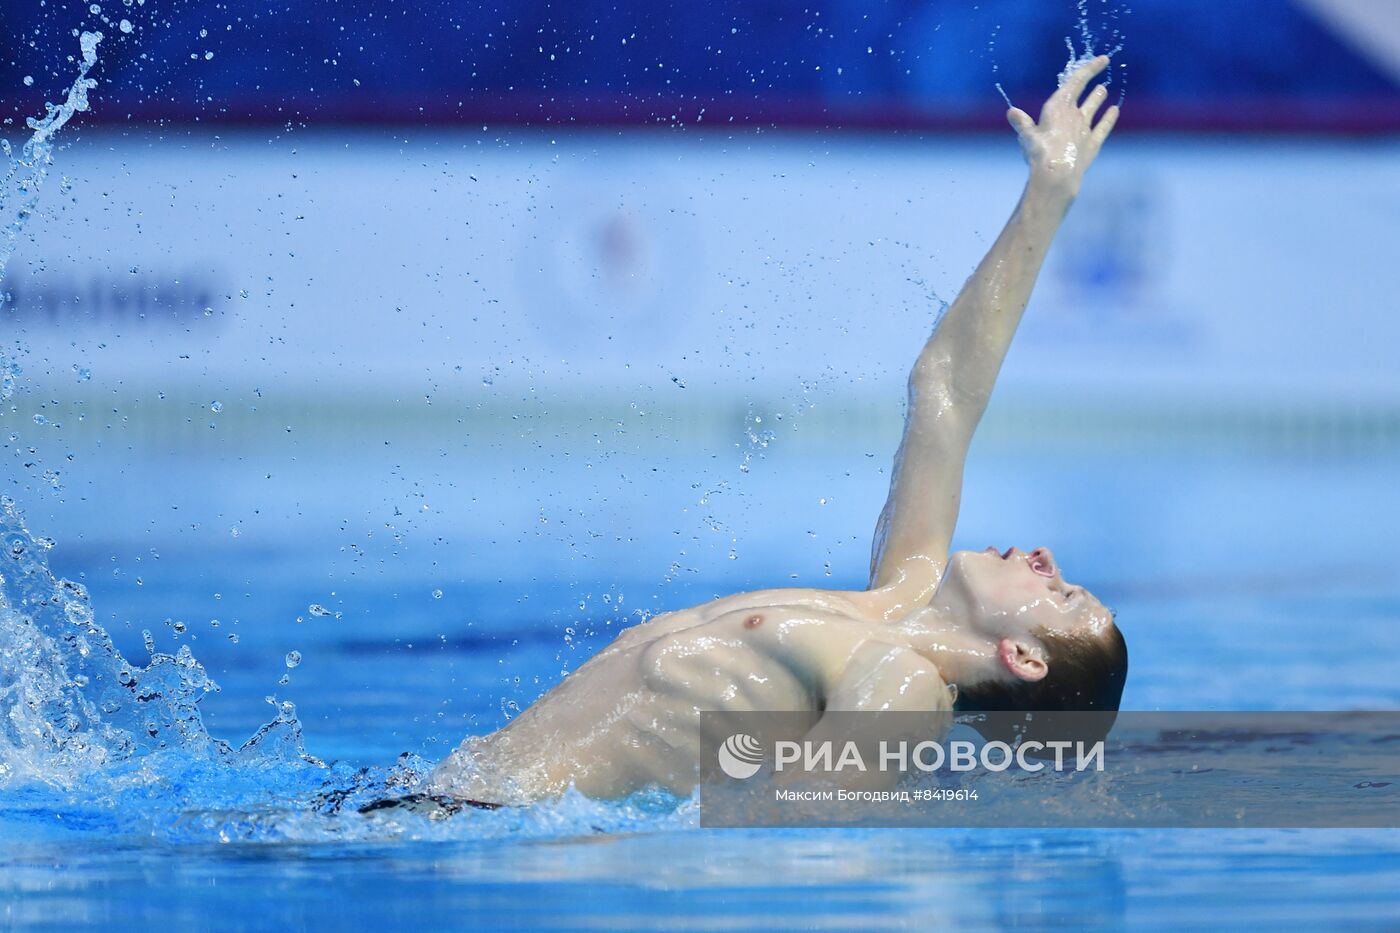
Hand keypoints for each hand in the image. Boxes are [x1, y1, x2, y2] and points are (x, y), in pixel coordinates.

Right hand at [1007, 55, 1119, 198]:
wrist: (1057, 173)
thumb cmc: (1038, 152)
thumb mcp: (1026, 136)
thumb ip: (1022, 123)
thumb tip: (1012, 112)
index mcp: (1057, 106)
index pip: (1076, 81)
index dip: (1091, 68)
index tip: (1104, 60)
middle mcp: (1074, 114)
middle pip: (1086, 94)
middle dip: (1093, 85)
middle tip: (1100, 82)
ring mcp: (1085, 128)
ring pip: (1094, 108)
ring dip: (1098, 99)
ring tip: (1104, 91)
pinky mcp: (1092, 143)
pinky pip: (1103, 127)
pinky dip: (1109, 118)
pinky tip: (1115, 111)